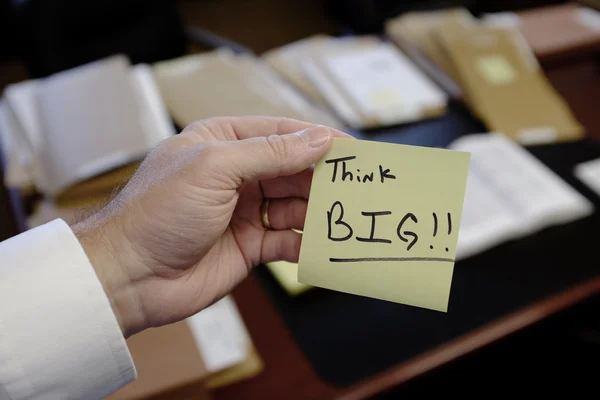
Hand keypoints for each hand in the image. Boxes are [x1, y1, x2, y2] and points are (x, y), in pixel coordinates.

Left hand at [73, 117, 349, 336]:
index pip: (280, 133)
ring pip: (294, 205)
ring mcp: (243, 211)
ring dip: (316, 211)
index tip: (352, 149)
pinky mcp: (249, 245)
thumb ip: (270, 153)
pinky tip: (320, 245)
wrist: (130, 276)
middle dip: (321, 178)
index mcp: (222, 142)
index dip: (317, 138)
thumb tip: (318, 139)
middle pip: (292, 169)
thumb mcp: (214, 167)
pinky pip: (286, 239)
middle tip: (355, 187)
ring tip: (340, 217)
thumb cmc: (158, 213)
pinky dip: (304, 242)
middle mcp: (235, 174)